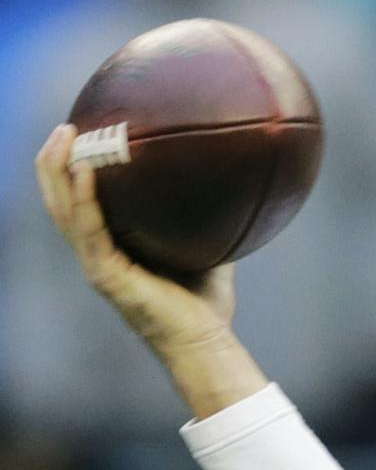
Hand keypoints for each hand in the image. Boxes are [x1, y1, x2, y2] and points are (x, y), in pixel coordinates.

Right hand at [34, 124, 235, 353]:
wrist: (205, 343)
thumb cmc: (204, 305)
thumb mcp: (205, 252)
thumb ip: (204, 222)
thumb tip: (226, 189)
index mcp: (110, 248)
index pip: (76, 202)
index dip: (70, 169)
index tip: (79, 134)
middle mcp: (95, 253)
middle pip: (58, 199)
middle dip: (55, 161)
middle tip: (66, 126)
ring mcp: (96, 264)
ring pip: (62, 209)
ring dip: (60, 169)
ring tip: (67, 135)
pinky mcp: (105, 274)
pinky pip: (88, 228)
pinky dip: (84, 197)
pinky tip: (86, 169)